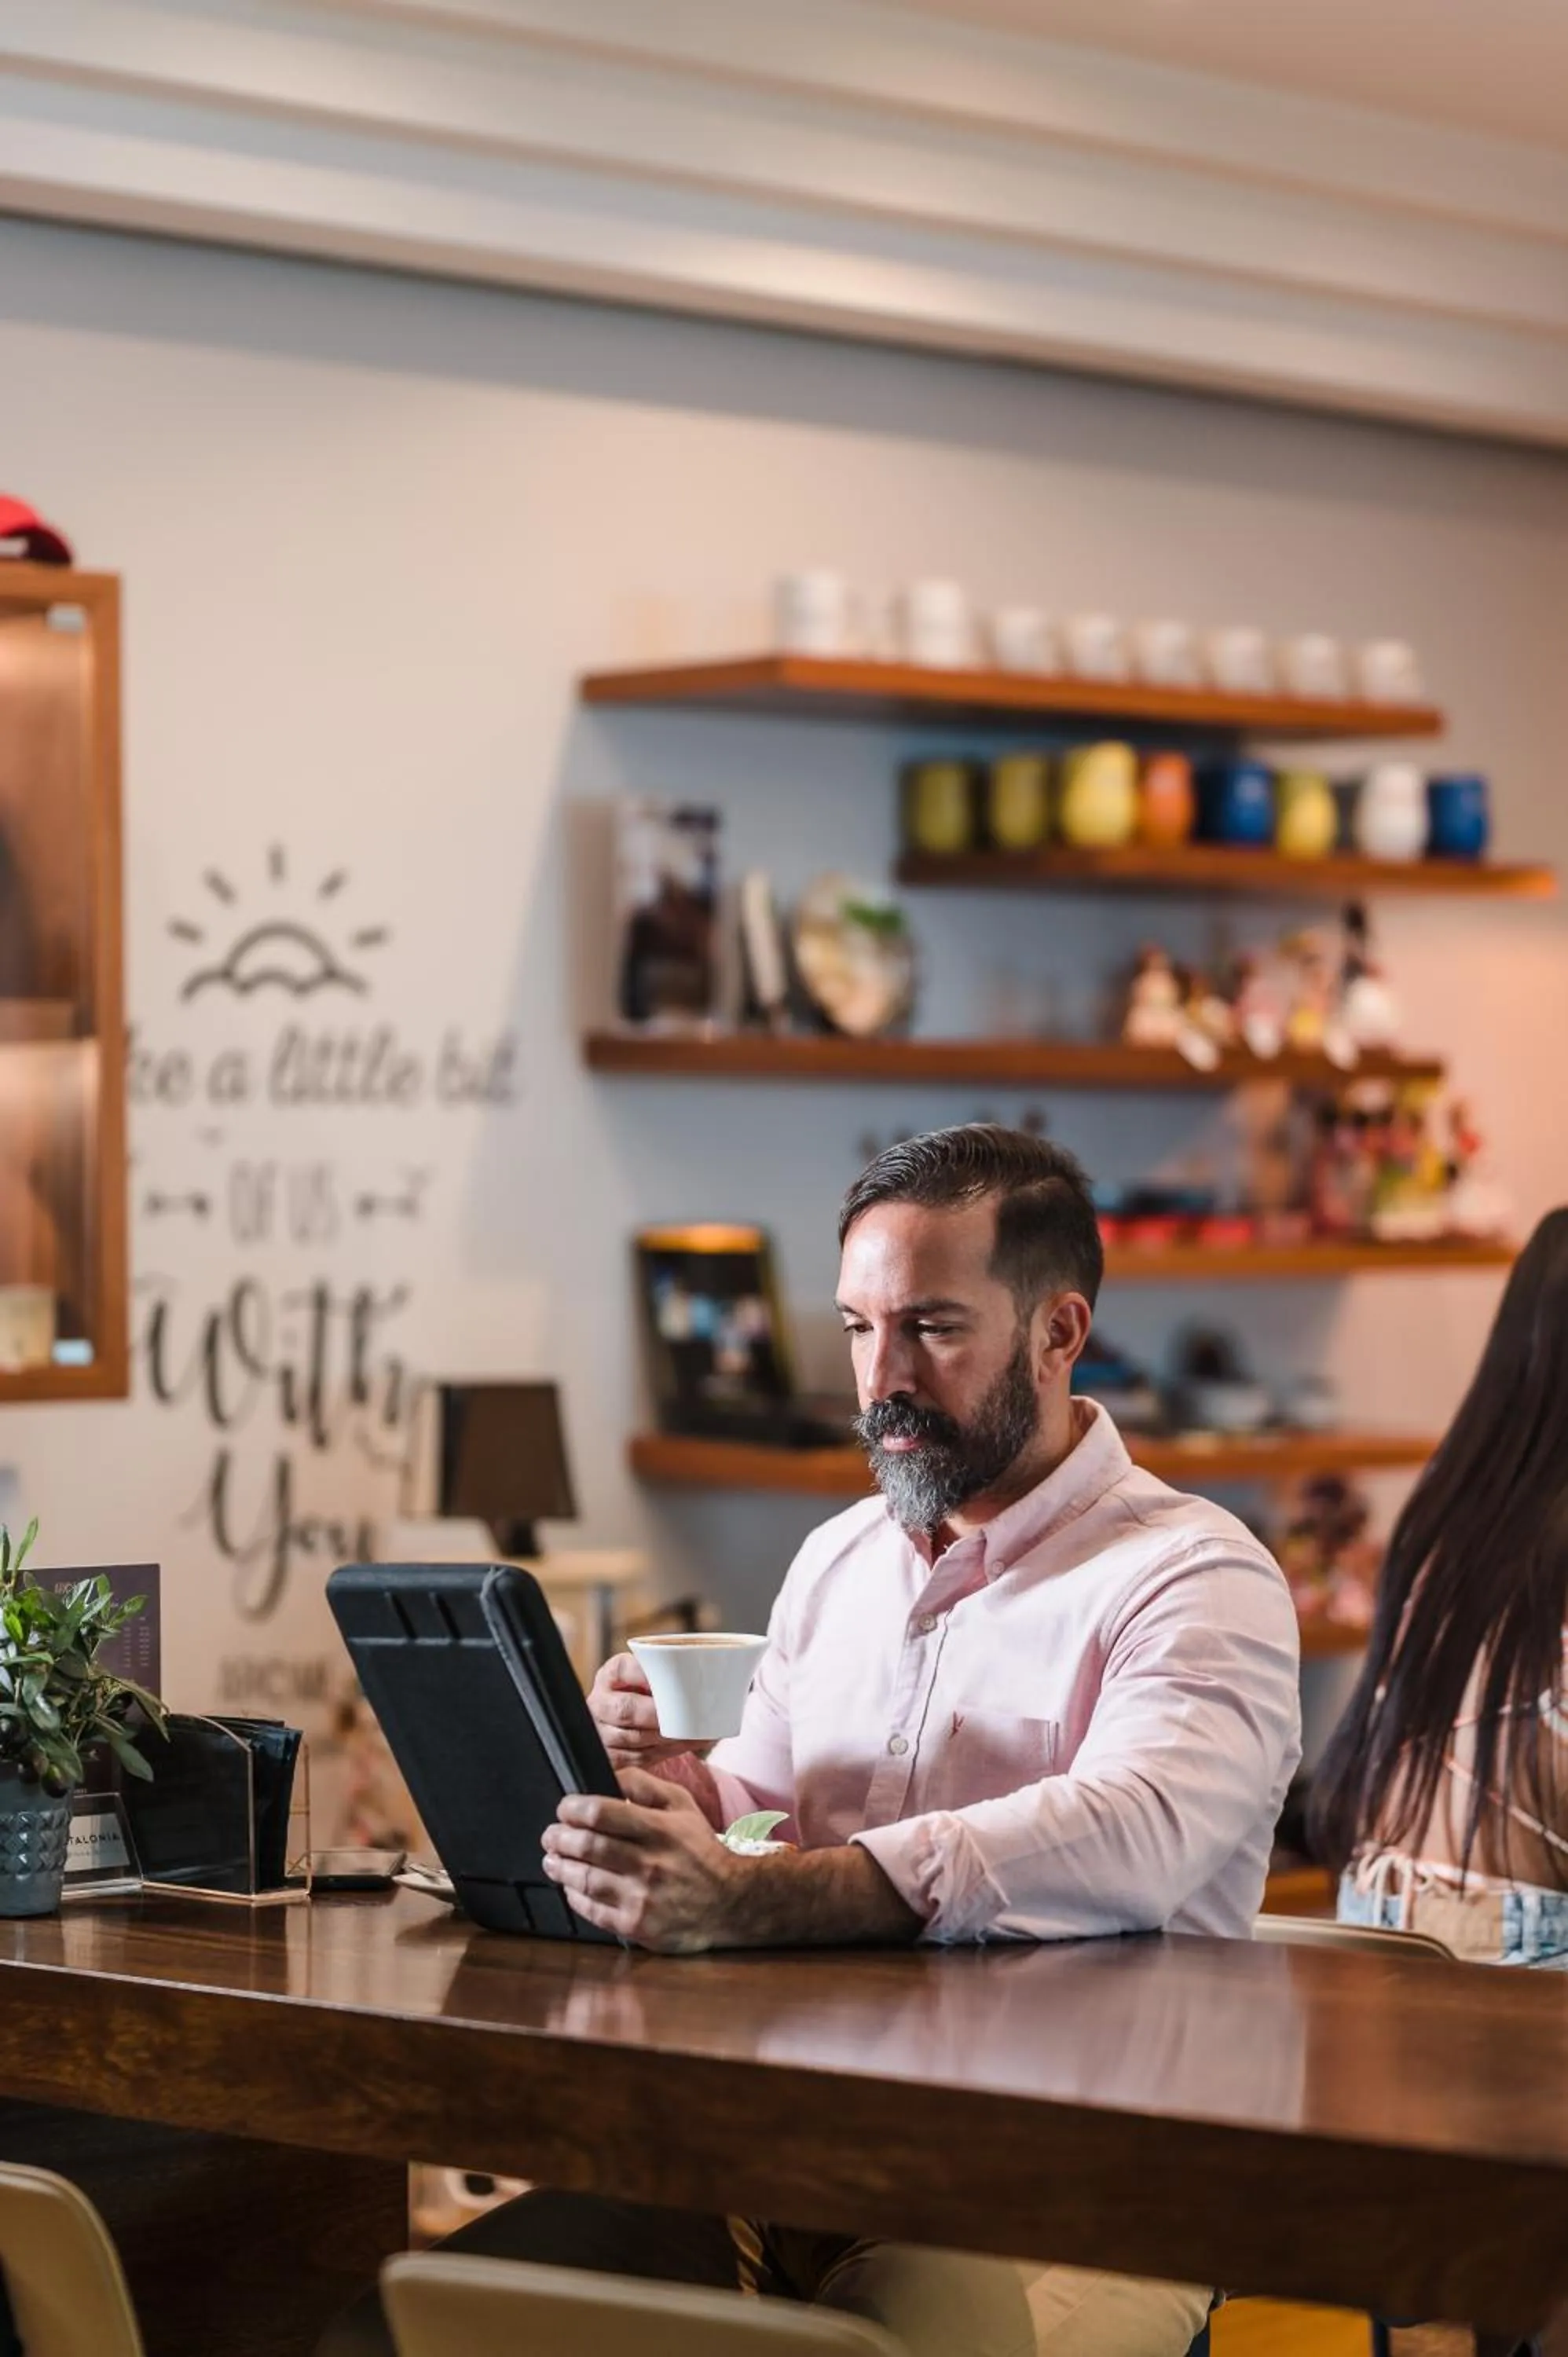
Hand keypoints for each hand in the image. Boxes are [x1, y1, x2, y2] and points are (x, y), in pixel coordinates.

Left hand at [543, 1769, 740, 1952]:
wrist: (730, 1902)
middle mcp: (648, 1863)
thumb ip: (644, 1785)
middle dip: (559, 1837)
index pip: (601, 1813)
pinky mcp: (636, 1926)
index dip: (573, 1808)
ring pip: (584, 1879)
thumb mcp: (681, 1805)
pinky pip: (592, 1910)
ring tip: (552, 1859)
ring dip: (560, 1867)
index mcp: (658, 1829)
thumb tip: (608, 1774)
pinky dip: (575, 1896)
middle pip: (587, 1845)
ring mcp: (641, 1897)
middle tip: (550, 1834)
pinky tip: (571, 1886)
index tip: (565, 1808)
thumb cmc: (700, 1850)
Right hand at [586, 1653, 710, 1774]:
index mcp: (609, 1676)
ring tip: (695, 1732)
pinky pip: (639, 1758)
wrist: (626, 1720)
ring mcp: (601, 1733)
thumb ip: (663, 1674)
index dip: (645, 1675)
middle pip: (625, 1709)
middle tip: (685, 1716)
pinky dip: (667, 1751)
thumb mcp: (647, 1678)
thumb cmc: (645, 1694)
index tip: (671, 1680)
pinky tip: (686, 1744)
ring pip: (634, 1738)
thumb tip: (703, 1673)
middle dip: (658, 1715)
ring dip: (668, 1737)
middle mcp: (599, 1703)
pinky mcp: (610, 1758)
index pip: (622, 1669)